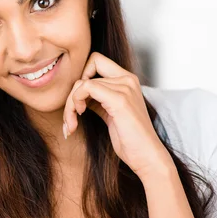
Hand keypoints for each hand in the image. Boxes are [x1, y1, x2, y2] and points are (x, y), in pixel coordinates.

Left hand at [63, 52, 173, 179]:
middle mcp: (127, 79)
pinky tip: (77, 119)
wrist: (146, 157)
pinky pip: (86, 88)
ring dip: (69, 105)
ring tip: (71, 124)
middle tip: (69, 117)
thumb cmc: (129, 139)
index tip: (79, 101)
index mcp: (126, 80)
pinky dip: (74, 104)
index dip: (81, 78)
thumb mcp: (109, 113)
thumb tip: (75, 92)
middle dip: (71, 96)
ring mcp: (124, 88)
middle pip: (84, 73)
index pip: (95, 60)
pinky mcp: (119, 99)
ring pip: (81, 83)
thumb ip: (97, 98)